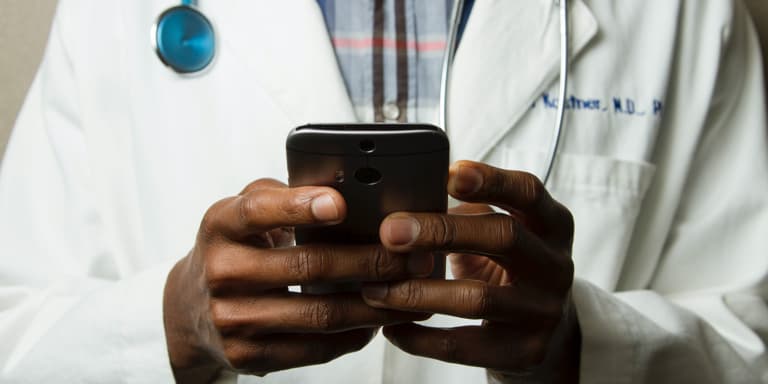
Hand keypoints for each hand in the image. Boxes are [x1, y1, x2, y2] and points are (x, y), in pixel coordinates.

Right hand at [163, 179, 431, 382]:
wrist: (188, 309)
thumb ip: (283, 196)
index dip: (300, 206)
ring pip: (319, 314)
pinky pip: (314, 348)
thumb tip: (343, 187)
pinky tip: (377, 321)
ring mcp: (233, 319)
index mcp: (221, 226)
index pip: (259, 211)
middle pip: (307, 266)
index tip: (341, 203)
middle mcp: (222, 272)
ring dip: (374, 304)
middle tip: (412, 256)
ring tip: (410, 292)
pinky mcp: (248, 355)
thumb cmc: (232, 249)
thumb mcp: (241, 212)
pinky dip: (353, 335)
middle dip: (369, 261)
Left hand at [361, 161, 580, 382]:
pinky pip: (463, 346)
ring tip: (376, 288)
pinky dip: (421, 337)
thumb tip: (404, 202)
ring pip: (477, 298)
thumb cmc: (509, 268)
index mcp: (551, 225)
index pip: (528, 192)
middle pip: (503, 237)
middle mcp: (555, 265)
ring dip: (417, 291)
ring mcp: (543, 311)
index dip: (491, 180)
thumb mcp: (502, 233)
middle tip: (390, 232)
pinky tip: (392, 327)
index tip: (450, 173)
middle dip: (441, 231)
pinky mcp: (525, 352)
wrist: (548, 333)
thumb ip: (468, 213)